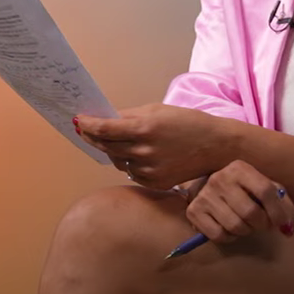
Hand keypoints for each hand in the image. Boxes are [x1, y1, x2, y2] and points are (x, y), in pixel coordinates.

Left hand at [74, 104, 235, 188]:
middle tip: (85, 129)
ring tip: (125, 140)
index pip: (104, 129)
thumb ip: (128, 116)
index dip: (87, 125)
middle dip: (93, 137)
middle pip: (106, 146)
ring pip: (117, 160)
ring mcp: (149, 170)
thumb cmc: (186, 123)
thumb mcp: (156, 111)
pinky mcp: (155, 183)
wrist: (216, 146)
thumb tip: (103, 119)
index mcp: (144, 129)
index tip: (77, 120)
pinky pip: (131, 172)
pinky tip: (142, 154)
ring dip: (114, 150)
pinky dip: (130, 163)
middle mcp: (144, 152)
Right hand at [183, 160, 293, 243]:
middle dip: (262, 224)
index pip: (265, 190)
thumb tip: (288, 227)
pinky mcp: (194, 211)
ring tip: (245, 224)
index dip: (278, 211)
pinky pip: (219, 235)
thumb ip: (282, 203)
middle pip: (251, 213)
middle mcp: (219, 179)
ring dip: (246, 231)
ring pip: (236, 226)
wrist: (209, 187)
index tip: (282, 223)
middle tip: (262, 224)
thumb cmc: (244, 189)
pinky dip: (229, 237)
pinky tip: (229, 227)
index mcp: (239, 168)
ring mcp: (204, 195)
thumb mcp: (264, 187)